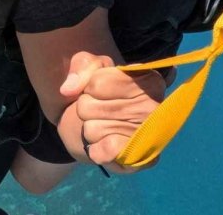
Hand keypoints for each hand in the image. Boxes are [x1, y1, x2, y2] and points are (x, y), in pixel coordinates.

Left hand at [59, 52, 166, 171]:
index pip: (98, 82)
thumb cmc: (100, 93)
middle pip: (90, 106)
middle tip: (99, 111)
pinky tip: (103, 145)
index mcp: (148, 79)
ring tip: (104, 127)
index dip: (88, 87)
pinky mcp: (140, 158)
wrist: (100, 130)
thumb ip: (82, 65)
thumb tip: (68, 89)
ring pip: (92, 128)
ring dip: (89, 128)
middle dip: (86, 108)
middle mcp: (154, 106)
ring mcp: (149, 134)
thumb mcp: (92, 67)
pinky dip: (95, 150)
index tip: (97, 90)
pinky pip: (104, 150)